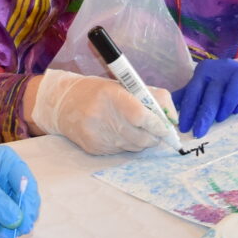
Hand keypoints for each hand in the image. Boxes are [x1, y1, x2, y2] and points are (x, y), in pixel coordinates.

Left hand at [0, 144, 39, 237]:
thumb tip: (19, 220)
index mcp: (5, 161)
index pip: (26, 180)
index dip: (28, 199)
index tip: (24, 217)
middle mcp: (6, 177)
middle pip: (27, 199)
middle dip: (24, 215)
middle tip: (18, 231)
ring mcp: (1, 197)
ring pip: (20, 214)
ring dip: (14, 226)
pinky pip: (9, 224)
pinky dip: (5, 231)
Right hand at [27, 69, 176, 154]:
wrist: (63, 104)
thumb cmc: (99, 92)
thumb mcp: (124, 85)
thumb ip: (152, 97)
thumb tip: (173, 118)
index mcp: (111, 95)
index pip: (141, 116)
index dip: (157, 124)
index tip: (165, 127)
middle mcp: (102, 116)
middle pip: (140, 136)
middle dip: (154, 136)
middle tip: (157, 132)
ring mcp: (97, 135)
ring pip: (133, 147)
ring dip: (141, 141)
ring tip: (136, 130)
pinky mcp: (93, 148)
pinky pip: (120, 151)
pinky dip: (126, 145)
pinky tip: (118, 134)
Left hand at [173, 59, 237, 137]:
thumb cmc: (220, 87)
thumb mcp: (202, 90)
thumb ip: (186, 98)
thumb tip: (165, 112)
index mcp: (204, 72)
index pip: (194, 91)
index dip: (188, 110)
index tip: (184, 128)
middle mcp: (221, 68)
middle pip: (212, 92)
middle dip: (204, 114)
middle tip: (199, 132)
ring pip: (234, 84)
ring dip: (227, 102)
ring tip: (221, 119)